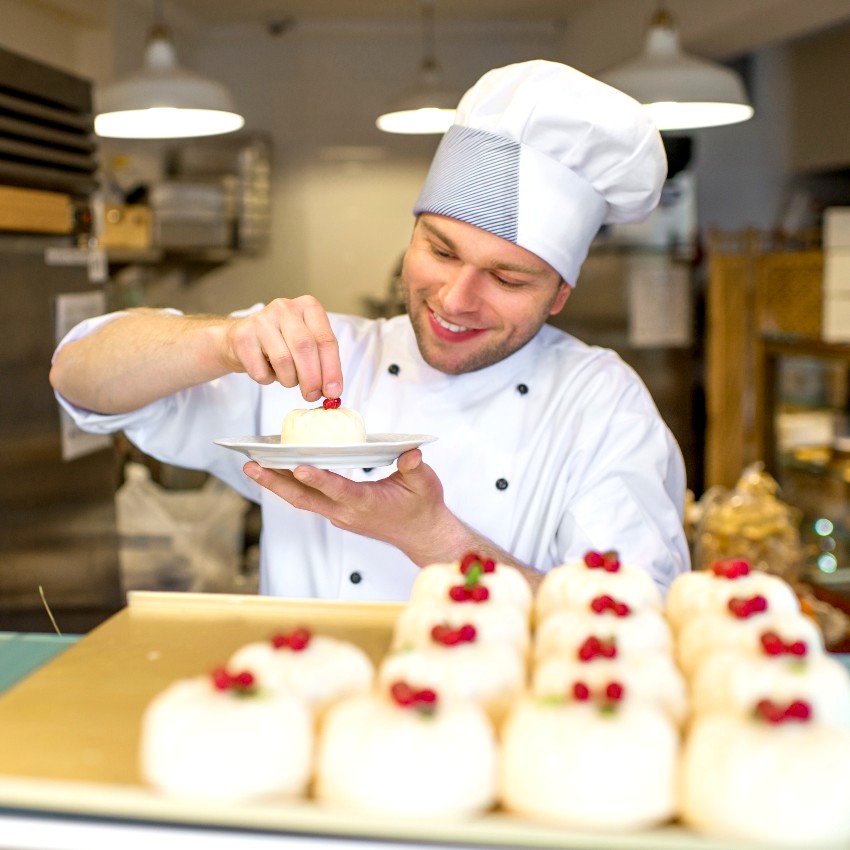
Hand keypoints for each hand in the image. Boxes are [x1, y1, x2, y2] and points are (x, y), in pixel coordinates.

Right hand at [222, 296, 340, 401]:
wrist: (243, 339)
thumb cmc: (282, 343)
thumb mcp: (307, 345)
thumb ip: (323, 364)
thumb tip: (333, 390)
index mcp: (308, 306)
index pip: (325, 340)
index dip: (332, 369)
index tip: (333, 391)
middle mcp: (285, 307)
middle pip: (304, 348)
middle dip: (312, 378)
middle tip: (312, 396)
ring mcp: (261, 320)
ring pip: (283, 360)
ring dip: (289, 380)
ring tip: (287, 377)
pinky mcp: (242, 337)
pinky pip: (261, 371)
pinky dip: (268, 380)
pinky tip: (266, 369)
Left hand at [244, 450, 461, 565]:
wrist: (422, 535)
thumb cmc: (423, 507)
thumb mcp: (425, 484)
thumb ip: (414, 468)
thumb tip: (411, 454)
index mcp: (366, 503)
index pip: (338, 489)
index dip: (318, 479)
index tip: (299, 466)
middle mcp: (346, 512)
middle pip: (305, 497)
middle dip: (276, 481)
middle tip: (252, 465)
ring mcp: (339, 515)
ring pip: (302, 499)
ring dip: (276, 484)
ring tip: (253, 467)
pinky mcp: (338, 514)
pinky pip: (309, 500)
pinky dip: (291, 486)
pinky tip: (277, 471)